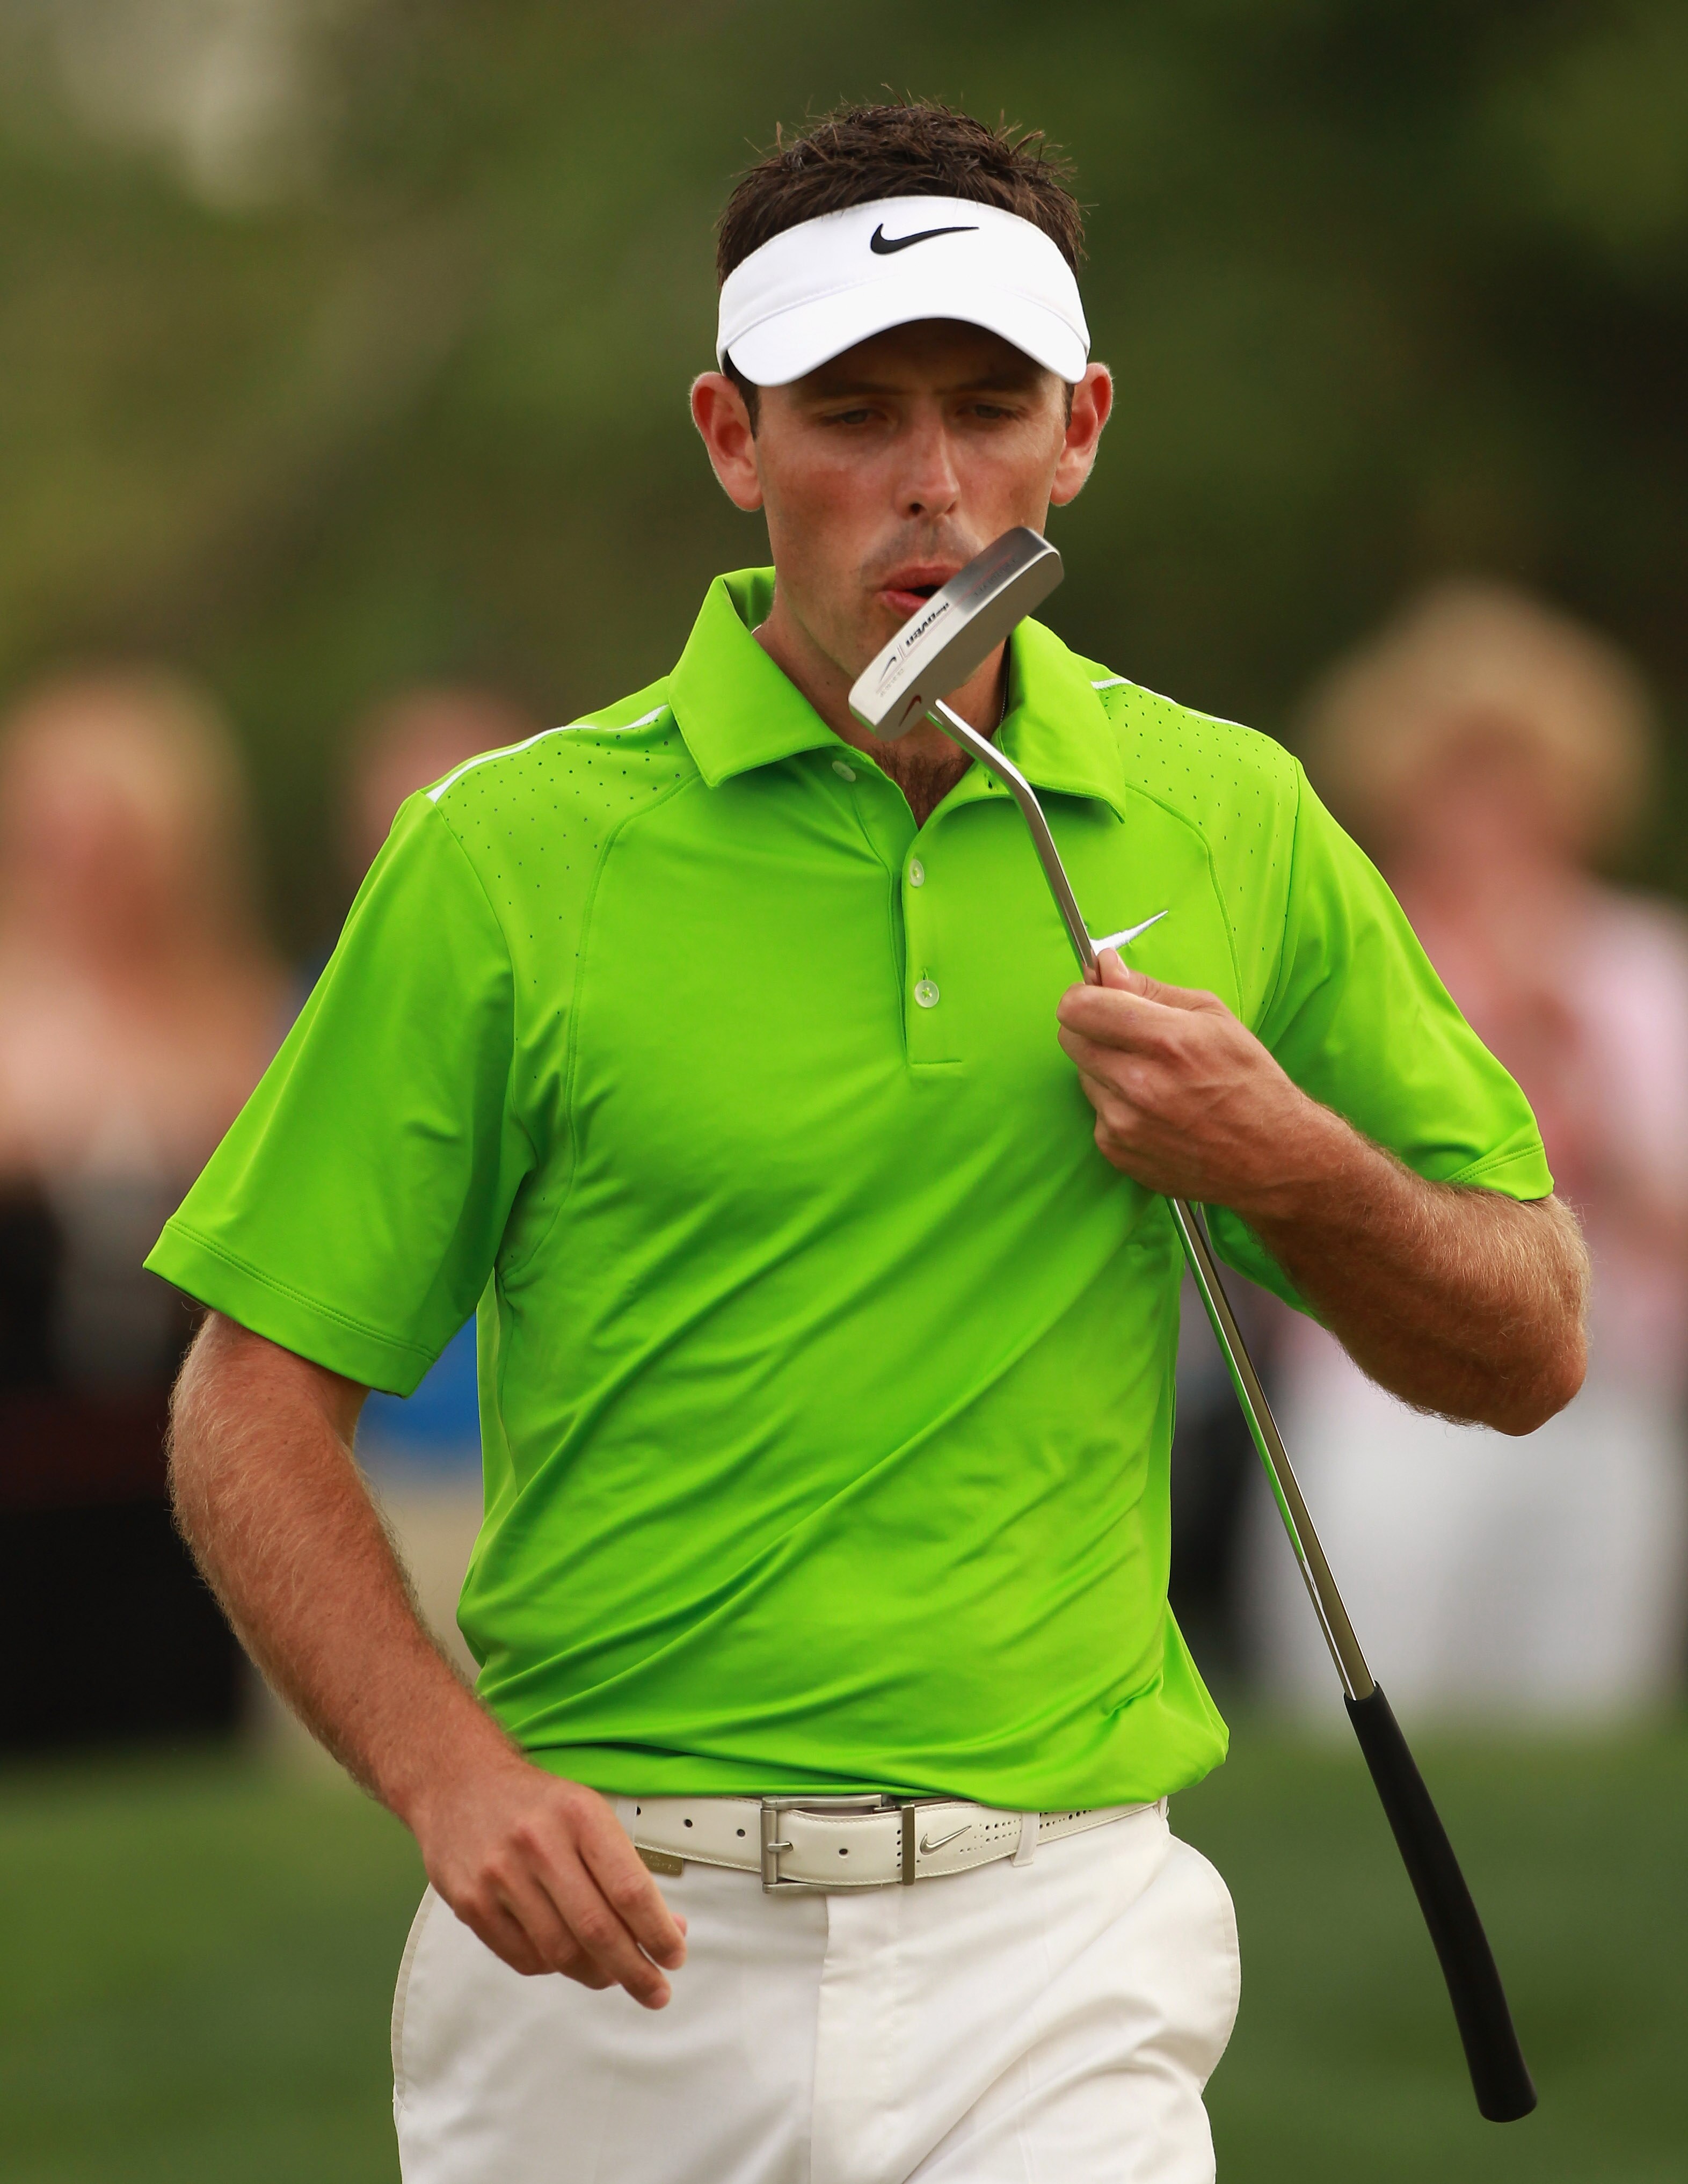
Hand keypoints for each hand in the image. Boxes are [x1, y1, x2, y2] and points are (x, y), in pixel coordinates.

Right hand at [408, 1738, 686, 2006]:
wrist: (458, 1783)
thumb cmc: (534, 1803)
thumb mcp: (587, 1814)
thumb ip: (624, 1870)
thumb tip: (667, 1927)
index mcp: (579, 1815)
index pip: (630, 1889)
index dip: (658, 1933)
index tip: (675, 1956)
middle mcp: (539, 1843)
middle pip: (597, 1929)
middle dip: (635, 1971)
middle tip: (656, 1991)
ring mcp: (500, 1875)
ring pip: (560, 1952)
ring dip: (596, 1974)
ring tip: (612, 1975)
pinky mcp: (470, 1903)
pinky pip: (524, 1958)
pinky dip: (553, 1968)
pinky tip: (567, 1957)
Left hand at [1056, 950, 1336, 1215]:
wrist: (1272, 1157)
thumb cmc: (1249, 1081)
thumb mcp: (1212, 1016)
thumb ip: (1149, 989)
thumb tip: (1106, 967)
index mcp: (1165, 1040)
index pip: (1078, 1007)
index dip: (1084, 996)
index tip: (1098, 998)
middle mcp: (1137, 1084)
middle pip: (1069, 1038)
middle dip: (1091, 1027)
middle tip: (1127, 1034)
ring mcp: (1124, 1123)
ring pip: (1083, 1075)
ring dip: (1106, 1069)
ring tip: (1153, 1078)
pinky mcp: (1117, 1150)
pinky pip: (1097, 1112)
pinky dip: (1117, 1105)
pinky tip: (1155, 1110)